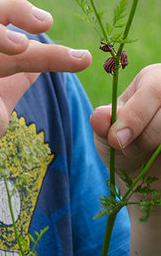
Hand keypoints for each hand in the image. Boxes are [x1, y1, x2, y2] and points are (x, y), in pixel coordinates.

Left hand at [90, 63, 160, 185]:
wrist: (148, 176)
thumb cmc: (127, 146)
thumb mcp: (108, 135)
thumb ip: (103, 125)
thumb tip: (100, 117)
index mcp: (153, 80)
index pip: (153, 91)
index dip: (135, 117)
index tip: (116, 140)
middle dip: (146, 134)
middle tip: (126, 148)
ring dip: (155, 144)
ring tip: (143, 153)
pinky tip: (157, 155)